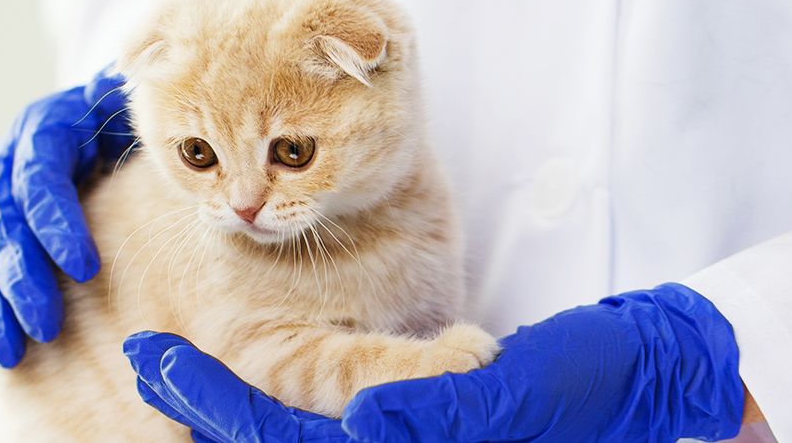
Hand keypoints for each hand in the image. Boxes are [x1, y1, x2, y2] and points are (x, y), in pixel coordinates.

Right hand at [0, 69, 132, 369]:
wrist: (101, 121)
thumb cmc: (134, 128)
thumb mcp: (142, 121)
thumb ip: (154, 140)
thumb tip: (192, 160)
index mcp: (46, 129)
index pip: (39, 174)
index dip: (56, 221)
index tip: (86, 268)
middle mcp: (9, 164)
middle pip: (5, 222)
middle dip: (23, 278)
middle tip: (47, 325)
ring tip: (8, 353)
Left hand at [125, 283, 744, 441]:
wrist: (646, 387)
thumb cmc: (590, 388)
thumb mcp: (517, 394)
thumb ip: (437, 411)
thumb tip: (364, 419)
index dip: (218, 405)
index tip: (156, 357)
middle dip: (210, 409)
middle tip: (145, 357)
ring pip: (299, 442)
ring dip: (235, 412)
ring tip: (177, 368)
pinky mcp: (419, 438)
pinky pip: (332, 431)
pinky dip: (282, 412)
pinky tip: (253, 389)